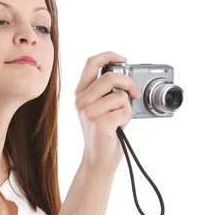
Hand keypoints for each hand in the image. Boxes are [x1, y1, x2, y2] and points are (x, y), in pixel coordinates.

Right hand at [74, 51, 140, 170]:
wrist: (99, 159)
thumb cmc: (105, 132)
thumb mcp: (102, 106)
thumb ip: (108, 90)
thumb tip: (127, 75)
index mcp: (81, 93)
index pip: (91, 63)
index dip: (109, 56)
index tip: (123, 59)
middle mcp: (82, 101)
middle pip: (110, 76)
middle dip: (129, 82)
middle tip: (134, 92)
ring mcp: (89, 112)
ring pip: (120, 96)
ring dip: (127, 107)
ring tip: (119, 117)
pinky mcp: (100, 124)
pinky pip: (124, 111)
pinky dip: (127, 118)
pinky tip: (119, 126)